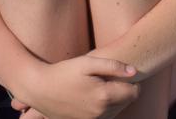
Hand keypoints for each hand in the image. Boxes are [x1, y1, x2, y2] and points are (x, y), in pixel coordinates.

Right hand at [21, 55, 138, 118]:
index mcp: (104, 96)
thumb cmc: (64, 72)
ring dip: (116, 99)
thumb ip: (113, 66)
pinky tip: (95, 95)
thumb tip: (134, 71)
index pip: (134, 92)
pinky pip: (105, 117)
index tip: (124, 72)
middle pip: (127, 102)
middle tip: (111, 77)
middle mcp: (101, 113)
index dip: (132, 80)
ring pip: (117, 111)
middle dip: (124, 89)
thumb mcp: (88, 62)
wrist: (40, 89)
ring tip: (103, 84)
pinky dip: (105, 107)